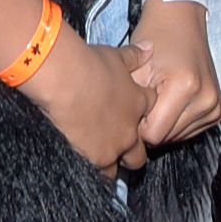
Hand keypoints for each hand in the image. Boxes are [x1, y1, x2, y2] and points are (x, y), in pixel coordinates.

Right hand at [23, 23, 151, 172]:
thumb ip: (135, 55)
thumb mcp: (116, 56)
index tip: (135, 112)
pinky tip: (94, 169)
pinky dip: (102, 172)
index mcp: (139, 101)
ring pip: (130, 162)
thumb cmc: (91, 63)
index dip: (145, 111)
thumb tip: (150, 47)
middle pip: (144, 146)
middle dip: (137, 146)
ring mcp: (118, 144)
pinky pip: (107, 174)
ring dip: (121, 161)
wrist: (67, 80)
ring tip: (108, 159)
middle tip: (123, 142)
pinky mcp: (99, 157)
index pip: (152, 110)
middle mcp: (133, 127)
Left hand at [127, 0, 220, 146]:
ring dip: (164, 123)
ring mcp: (214, 105)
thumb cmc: (155, 37)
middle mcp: (206, 98)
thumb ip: (132, 101)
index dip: (138, 123)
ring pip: (178, 137)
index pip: (154, 134)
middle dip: (151, 123)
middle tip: (146, 97)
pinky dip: (177, 121)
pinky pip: (190, 131)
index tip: (133, 105)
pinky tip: (171, 101)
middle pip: (167, 137)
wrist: (180, 18)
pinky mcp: (218, 110)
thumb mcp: (137, 66)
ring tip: (159, 96)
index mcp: (185, 86)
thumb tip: (129, 131)